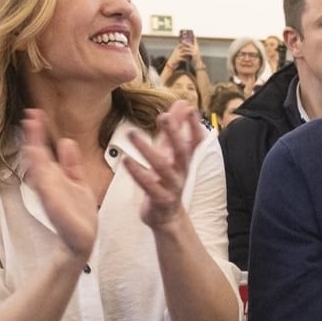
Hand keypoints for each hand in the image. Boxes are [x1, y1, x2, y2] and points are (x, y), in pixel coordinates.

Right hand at [20, 109, 97, 260]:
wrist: (82, 239)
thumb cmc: (79, 213)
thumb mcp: (78, 181)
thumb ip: (71, 164)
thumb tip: (66, 141)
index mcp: (54, 176)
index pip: (43, 149)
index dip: (39, 133)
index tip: (36, 114)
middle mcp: (48, 181)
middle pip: (36, 154)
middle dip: (33, 135)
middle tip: (30, 114)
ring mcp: (48, 192)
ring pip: (37, 165)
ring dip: (33, 146)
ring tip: (31, 127)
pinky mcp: (52, 202)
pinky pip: (43, 183)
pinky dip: (39, 169)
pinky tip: (36, 154)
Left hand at [125, 101, 203, 228]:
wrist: (167, 216)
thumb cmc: (167, 181)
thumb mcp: (172, 154)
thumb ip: (176, 129)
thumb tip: (183, 103)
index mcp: (184, 161)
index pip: (195, 141)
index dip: (194, 126)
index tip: (190, 109)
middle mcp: (180, 172)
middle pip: (181, 151)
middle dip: (174, 134)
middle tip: (164, 117)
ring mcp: (171, 187)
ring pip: (161, 167)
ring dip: (147, 150)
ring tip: (132, 134)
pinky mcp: (159, 199)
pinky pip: (148, 185)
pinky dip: (137, 172)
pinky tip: (126, 161)